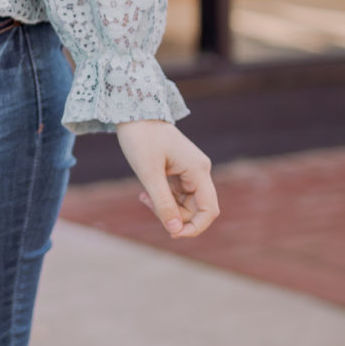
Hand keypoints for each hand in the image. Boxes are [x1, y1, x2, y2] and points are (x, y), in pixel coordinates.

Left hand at [115, 120, 218, 240]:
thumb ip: (163, 204)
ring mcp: (191, 172)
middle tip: (147, 202)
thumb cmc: (141, 139)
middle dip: (173, 216)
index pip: (209, 210)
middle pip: (196, 210)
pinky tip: (145, 192)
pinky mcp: (180, 172)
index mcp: (198, 170)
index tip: (172, 233)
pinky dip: (162, 199)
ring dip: (165, 208)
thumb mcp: (149, 174)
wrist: (134, 112)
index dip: (195, 227)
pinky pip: (177, 196)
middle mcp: (200, 171)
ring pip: (185, 205)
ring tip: (143, 195)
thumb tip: (175, 231)